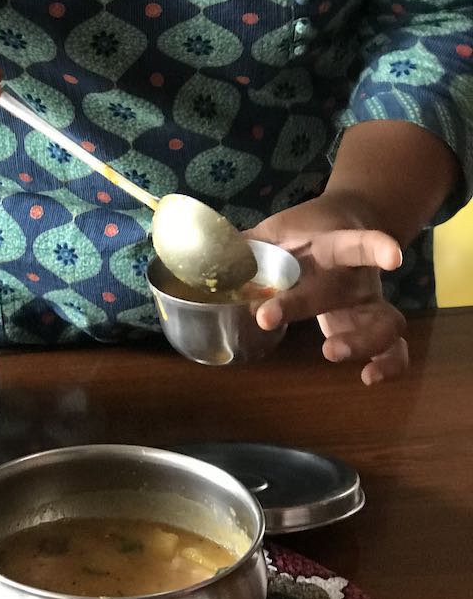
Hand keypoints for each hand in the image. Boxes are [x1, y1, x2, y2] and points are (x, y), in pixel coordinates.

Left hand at [247, 194, 407, 384]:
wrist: (350, 220)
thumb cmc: (306, 229)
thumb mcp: (276, 230)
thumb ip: (244, 247)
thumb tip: (204, 261)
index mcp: (335, 245)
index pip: (354, 244)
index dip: (374, 248)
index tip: (392, 257)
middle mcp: (356, 275)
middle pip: (347, 290)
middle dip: (305, 304)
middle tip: (267, 317)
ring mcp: (369, 303)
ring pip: (385, 324)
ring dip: (362, 342)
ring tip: (331, 353)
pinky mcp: (371, 325)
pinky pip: (393, 348)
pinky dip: (389, 365)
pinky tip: (369, 378)